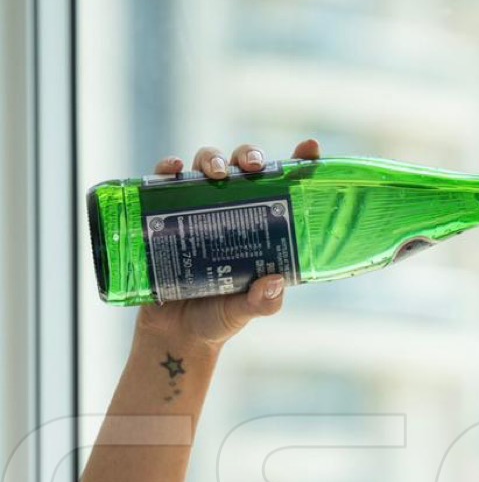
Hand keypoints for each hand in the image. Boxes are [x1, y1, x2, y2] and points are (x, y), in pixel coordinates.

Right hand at [133, 137, 321, 350]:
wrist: (176, 334)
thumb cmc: (219, 318)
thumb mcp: (245, 312)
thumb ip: (262, 302)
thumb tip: (273, 282)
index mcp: (262, 227)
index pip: (285, 187)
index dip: (300, 163)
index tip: (310, 148)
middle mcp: (233, 210)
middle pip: (244, 166)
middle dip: (249, 156)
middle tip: (253, 167)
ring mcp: (199, 208)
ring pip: (207, 165)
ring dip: (212, 158)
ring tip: (214, 172)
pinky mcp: (165, 213)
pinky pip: (165, 182)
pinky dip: (168, 169)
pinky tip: (173, 170)